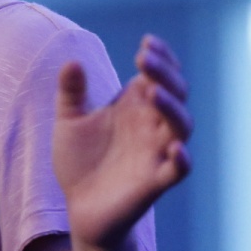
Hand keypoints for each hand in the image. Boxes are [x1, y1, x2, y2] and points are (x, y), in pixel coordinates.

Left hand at [52, 34, 192, 248]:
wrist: (79, 208)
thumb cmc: (79, 162)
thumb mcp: (69, 122)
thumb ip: (71, 92)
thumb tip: (72, 61)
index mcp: (135, 108)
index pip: (159, 76)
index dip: (162, 58)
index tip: (147, 42)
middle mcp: (151, 127)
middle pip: (174, 94)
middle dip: (165, 74)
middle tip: (144, 58)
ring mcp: (156, 153)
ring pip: (181, 127)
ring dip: (172, 107)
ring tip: (152, 91)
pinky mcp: (155, 182)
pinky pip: (179, 170)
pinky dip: (181, 159)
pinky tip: (174, 148)